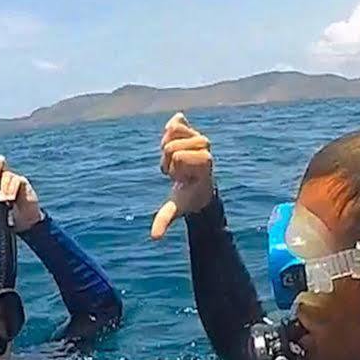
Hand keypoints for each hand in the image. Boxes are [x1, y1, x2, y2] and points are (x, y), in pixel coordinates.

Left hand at [0, 155, 44, 232]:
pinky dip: (11, 190)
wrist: (21, 222)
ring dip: (3, 188)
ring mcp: (13, 179)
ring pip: (6, 175)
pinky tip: (10, 199)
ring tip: (2, 200)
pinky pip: (17, 180)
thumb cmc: (6, 213)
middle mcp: (3, 176)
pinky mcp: (23, 183)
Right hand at [152, 111, 214, 238]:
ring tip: (176, 161)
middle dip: (168, 160)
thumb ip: (165, 219)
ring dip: (167, 148)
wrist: (197, 187)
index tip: (181, 179)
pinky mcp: (192, 130)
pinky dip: (172, 125)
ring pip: (172, 131)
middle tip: (178, 171)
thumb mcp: (176, 208)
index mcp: (205, 162)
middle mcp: (205, 146)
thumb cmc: (187, 198)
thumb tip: (154, 237)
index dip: (173, 169)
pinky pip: (177, 121)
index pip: (178, 156)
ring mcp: (199, 137)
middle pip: (172, 145)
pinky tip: (172, 130)